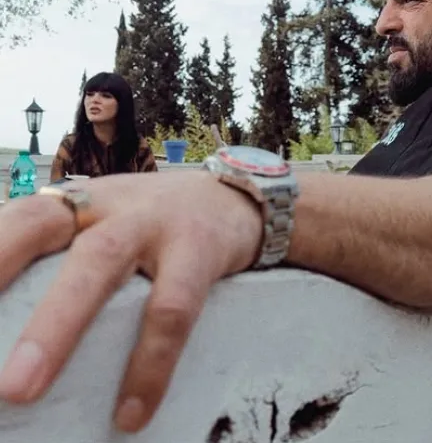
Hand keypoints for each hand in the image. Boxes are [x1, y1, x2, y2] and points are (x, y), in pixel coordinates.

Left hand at [0, 171, 261, 431]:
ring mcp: (153, 222)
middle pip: (37, 227)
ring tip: (20, 391)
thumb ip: (58, 251)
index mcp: (74, 200)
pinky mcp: (199, 248)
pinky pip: (172, 307)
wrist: (231, 198)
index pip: (7, 221)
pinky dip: (149, 362)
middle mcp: (106, 203)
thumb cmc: (151, 222)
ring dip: (58, 324)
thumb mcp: (102, 221)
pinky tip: (131, 412)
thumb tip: (6, 318)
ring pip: (99, 264)